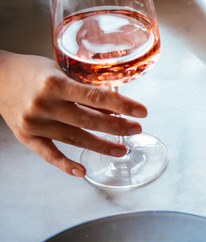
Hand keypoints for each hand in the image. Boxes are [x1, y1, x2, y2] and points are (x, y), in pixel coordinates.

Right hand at [0, 52, 147, 176]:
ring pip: (74, 138)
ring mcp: (34, 123)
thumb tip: (115, 107)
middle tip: (136, 130)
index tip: (142, 112)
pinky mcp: (26, 136)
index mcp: (54, 83)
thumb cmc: (32, 71)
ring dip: (101, 146)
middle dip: (117, 127)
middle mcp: (44, 104)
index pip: (95, 97)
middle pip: (88, 121)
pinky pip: (49, 154)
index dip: (122, 106)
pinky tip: (82, 170)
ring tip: (122, 149)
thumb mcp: (61, 72)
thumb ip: (84, 89)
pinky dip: (65, 164)